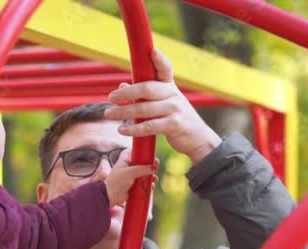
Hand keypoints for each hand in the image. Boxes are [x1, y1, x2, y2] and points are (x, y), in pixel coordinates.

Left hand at [105, 48, 221, 163]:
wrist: (198, 139)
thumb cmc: (176, 119)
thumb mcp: (164, 104)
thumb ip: (144, 96)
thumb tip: (121, 86)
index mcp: (170, 87)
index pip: (165, 69)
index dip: (159, 60)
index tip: (152, 51)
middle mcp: (173, 95)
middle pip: (146, 89)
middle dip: (126, 93)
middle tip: (111, 98)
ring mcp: (175, 109)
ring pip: (144, 109)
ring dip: (124, 112)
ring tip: (109, 114)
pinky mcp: (174, 125)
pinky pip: (149, 126)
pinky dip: (133, 129)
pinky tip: (122, 129)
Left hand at [105, 148, 158, 206]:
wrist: (110, 196)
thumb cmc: (117, 181)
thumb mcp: (130, 173)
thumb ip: (142, 169)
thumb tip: (154, 167)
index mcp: (125, 159)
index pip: (134, 151)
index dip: (142, 151)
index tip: (150, 154)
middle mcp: (129, 166)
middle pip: (142, 162)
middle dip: (150, 165)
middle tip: (156, 165)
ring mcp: (131, 176)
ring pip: (144, 173)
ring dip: (151, 176)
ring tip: (154, 179)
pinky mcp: (134, 185)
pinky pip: (144, 182)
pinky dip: (148, 184)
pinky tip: (151, 186)